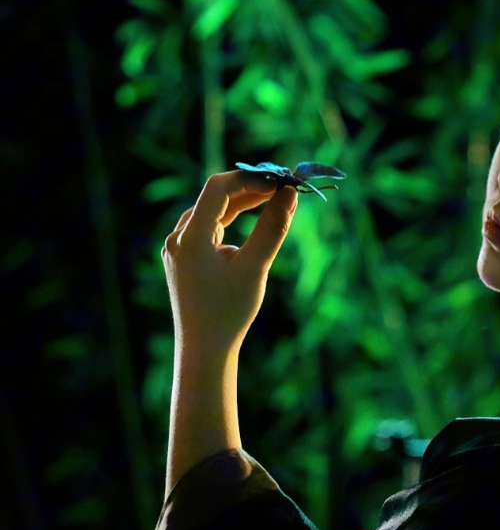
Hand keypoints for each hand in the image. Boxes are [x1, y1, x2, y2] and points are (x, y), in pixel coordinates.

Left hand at [162, 169, 298, 353]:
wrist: (204, 351)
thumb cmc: (229, 312)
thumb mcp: (255, 268)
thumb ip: (272, 228)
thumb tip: (290, 195)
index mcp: (190, 237)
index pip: (219, 188)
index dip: (250, 178)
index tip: (280, 181)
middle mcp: (178, 237)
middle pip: (215, 199)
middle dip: (249, 189)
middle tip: (282, 188)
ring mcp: (178, 249)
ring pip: (212, 214)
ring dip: (242, 204)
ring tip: (273, 200)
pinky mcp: (184, 260)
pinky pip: (208, 230)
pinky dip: (231, 222)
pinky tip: (252, 221)